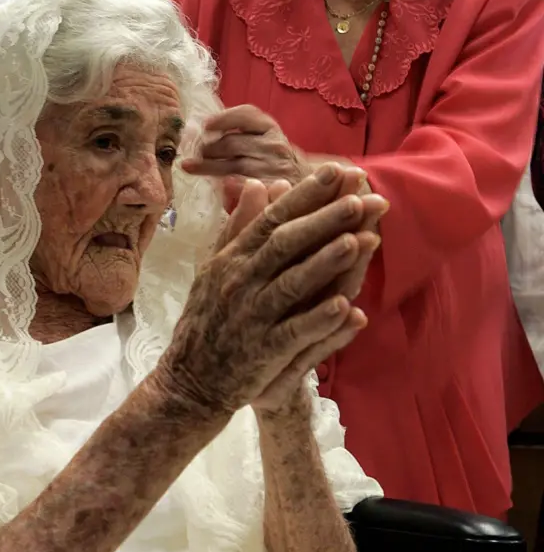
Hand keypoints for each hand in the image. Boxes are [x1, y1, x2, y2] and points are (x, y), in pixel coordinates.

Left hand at [181, 105, 310, 184]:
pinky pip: (245, 185)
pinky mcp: (272, 189)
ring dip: (208, 166)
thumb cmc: (274, 160)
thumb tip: (200, 130)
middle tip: (193, 154)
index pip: (246, 114)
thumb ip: (239, 132)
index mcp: (269, 127)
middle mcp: (274, 144)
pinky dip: (229, 185)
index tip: (205, 125)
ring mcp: (274, 168)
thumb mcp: (263, 138)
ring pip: (233, 165)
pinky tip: (218, 185)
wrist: (308, 185)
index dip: (223, 118)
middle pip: (231, 142)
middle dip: (207, 148)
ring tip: (191, 167)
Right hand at [216, 174, 383, 412]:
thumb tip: (260, 183)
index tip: (336, 171)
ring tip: (359, 239)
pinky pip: (294, 333)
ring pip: (292, 284)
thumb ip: (240, 225)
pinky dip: (319, 320)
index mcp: (233, 258)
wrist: (191, 379)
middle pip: (286, 244)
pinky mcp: (262, 353)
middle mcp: (241, 281)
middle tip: (360, 197)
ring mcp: (252, 316)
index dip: (306, 195)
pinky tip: (346, 306)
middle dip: (325, 219)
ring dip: (326, 262)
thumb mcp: (216, 266)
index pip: (272, 219)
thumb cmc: (209, 317)